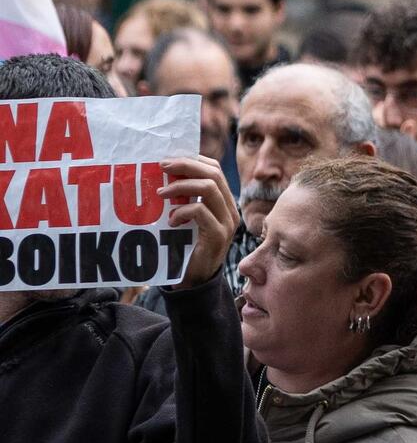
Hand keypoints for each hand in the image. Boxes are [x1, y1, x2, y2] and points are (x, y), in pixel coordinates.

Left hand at [159, 155, 239, 287]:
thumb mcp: (185, 219)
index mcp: (223, 201)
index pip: (214, 169)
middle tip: (161, 166)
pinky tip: (170, 220)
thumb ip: (183, 200)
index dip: (193, 160)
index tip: (168, 159)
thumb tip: (162, 175)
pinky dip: (182, 210)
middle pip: (213, 173)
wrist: (193, 283)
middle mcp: (229, 208)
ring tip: (161, 192)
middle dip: (186, 165)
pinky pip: (201, 211)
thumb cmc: (184, 249)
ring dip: (181, 185)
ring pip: (209, 187)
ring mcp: (227, 222)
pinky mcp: (218, 235)